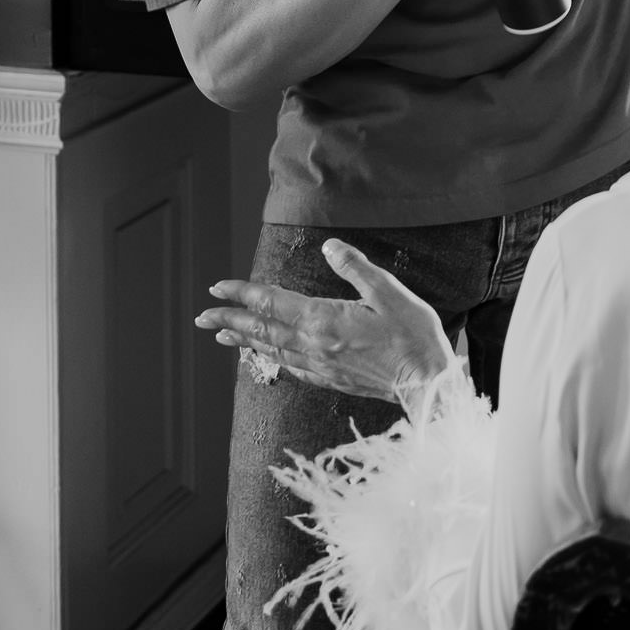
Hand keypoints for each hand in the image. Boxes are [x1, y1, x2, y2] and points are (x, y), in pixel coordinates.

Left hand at [194, 239, 458, 411]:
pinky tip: (268, 356)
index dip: (243, 293)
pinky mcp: (332, 378)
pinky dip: (272, 358)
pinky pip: (291, 366)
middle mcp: (315, 345)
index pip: (272, 304)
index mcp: (325, 320)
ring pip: (272, 349)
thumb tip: (329, 246)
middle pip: (263, 330)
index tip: (218, 287)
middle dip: (231, 320)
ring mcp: (322, 365)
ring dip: (244, 340)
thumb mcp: (389, 292)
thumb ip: (355, 267)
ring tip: (223, 335)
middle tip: (203, 316)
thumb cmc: (412, 335)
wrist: (425, 383)